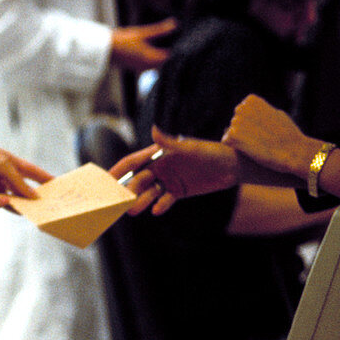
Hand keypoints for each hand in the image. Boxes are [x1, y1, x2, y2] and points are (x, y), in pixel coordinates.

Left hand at [0, 130, 52, 209]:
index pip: (31, 172)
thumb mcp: (3, 165)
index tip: (58, 185)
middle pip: (22, 190)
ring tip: (25, 209)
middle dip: (32, 198)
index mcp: (9, 163)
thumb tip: (34, 196)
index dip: (44, 178)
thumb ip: (19, 181)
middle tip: (45, 207)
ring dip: (16, 205)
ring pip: (9, 201)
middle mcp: (1, 176)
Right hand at [108, 127, 240, 214]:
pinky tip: (157, 210)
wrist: (234, 167)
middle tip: (118, 201)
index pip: (133, 163)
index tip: (105, 180)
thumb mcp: (192, 148)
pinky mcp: (178, 191)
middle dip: (127, 190)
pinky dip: (160, 205)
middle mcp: (161, 167)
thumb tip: (153, 129)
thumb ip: (170, 143)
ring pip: (148, 193)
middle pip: (138, 180)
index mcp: (159, 154)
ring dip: (140, 201)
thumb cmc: (213, 152)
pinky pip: (164, 200)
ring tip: (133, 210)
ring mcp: (169, 180)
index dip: (118, 171)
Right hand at [109, 18, 176, 72]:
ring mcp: (140, 68)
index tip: (182, 40)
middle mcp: (147, 66)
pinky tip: (151, 50)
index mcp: (151, 58)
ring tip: (165, 45)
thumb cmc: (123, 40)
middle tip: (177, 41)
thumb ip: (160, 30)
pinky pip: (148, 65)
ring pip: (156, 64)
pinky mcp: (135, 67)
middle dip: (169, 53)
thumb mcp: (142, 33)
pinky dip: (152, 59)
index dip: (177, 49)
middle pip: (164, 62)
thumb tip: (175, 24)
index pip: (170, 57)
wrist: (105, 49)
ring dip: (160, 57)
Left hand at [223, 95, 324, 179]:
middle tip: (259, 139)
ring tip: (256, 144)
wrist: (294, 151)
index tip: (263, 129)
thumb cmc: (288, 134)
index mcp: (252, 100)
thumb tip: (251, 109)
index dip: (250, 124)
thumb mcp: (276, 114)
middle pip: (234, 122)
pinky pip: (226, 140)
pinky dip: (234, 147)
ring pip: (230, 132)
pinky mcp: (234, 135)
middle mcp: (242, 107)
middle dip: (244, 131)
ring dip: (239, 140)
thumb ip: (261, 110)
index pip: (241, 112)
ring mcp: (237, 120)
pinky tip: (247, 150)